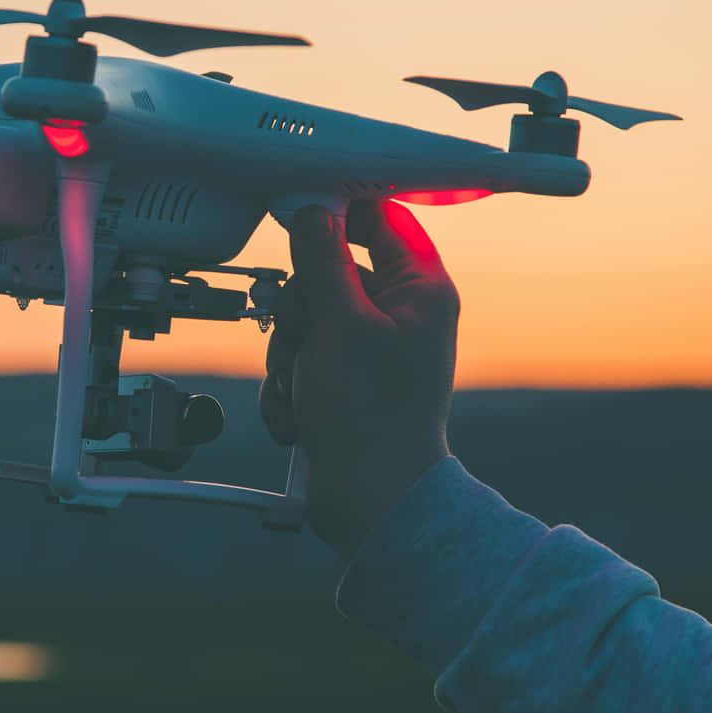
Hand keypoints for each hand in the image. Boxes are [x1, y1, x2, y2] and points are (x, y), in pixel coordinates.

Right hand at [259, 199, 459, 558]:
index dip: (340, 212)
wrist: (370, 502)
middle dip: (302, 310)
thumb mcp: (340, 324)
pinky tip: (299, 414)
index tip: (298, 211)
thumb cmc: (371, 419)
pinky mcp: (345, 377)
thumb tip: (312, 210)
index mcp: (421, 290)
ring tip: (302, 389)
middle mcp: (400, 313)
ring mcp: (370, 347)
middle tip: (303, 336)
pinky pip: (301, 356)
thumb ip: (322, 260)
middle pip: (330, 271)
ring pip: (307, 316)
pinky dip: (290, 383)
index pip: (382, 219)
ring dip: (291, 354)